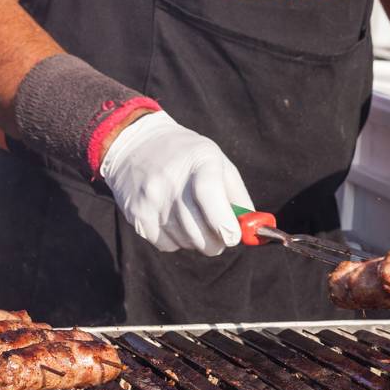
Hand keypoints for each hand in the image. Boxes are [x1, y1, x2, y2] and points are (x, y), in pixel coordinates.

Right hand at [99, 111, 249, 255]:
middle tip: (219, 234)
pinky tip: (173, 220)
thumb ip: (239, 198)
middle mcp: (171, 180)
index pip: (209, 195)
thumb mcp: (218, 163)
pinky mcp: (135, 213)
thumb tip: (254, 231)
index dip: (224, 223)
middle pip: (199, 230)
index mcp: (200, 162)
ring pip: (185, 242)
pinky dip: (175, 241)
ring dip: (196, 240)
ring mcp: (151, 198)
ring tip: (193, 220)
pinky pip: (165, 245)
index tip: (233, 237)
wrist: (135, 144)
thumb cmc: (188, 157)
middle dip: (216, 241)